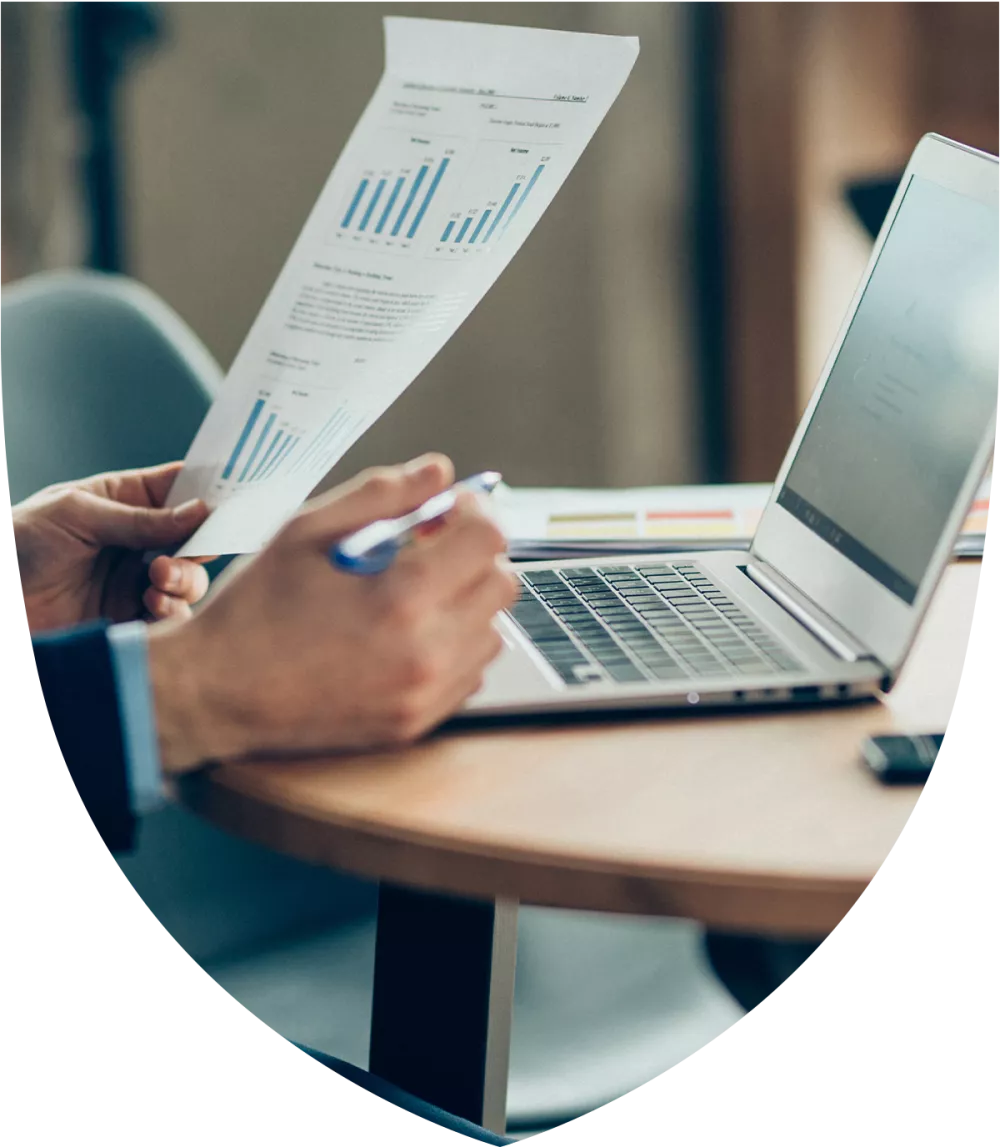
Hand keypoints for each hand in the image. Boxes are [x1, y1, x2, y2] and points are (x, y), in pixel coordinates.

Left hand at [10, 462, 213, 633]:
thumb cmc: (19, 543)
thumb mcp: (77, 515)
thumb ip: (140, 519)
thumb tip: (199, 511)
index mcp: (125, 501)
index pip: (180, 487)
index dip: (210, 489)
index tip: (235, 495)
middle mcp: (138, 541)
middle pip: (196, 537)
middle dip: (202, 542)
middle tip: (194, 547)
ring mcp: (137, 580)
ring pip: (191, 578)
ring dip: (186, 577)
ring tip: (159, 578)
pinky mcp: (132, 618)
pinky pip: (173, 615)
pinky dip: (173, 609)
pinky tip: (152, 603)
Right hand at [147, 454, 518, 772]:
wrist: (216, 693)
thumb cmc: (255, 608)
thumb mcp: (305, 530)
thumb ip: (381, 494)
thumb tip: (439, 471)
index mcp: (401, 596)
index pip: (488, 539)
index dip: (473, 511)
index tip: (447, 508)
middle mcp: (426, 652)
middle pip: (502, 585)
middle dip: (473, 554)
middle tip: (428, 547)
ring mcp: (425, 695)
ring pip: (491, 631)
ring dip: (466, 601)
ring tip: (413, 594)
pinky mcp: (416, 723)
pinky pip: (470, 673)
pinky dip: (453, 646)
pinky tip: (407, 634)